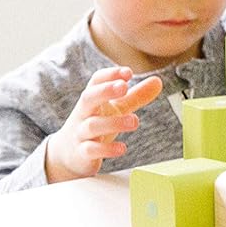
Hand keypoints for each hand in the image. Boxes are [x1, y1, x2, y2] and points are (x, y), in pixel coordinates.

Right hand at [45, 67, 163, 182]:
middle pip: (89, 98)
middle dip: (105, 91)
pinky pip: (91, 150)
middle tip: (124, 87)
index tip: (128, 72)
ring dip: (113, 122)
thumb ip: (135, 96)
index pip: (96, 81)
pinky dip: (106, 149)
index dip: (110, 75)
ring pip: (93, 125)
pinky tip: (122, 148)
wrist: (67, 154)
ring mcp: (81, 133)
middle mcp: (84, 114)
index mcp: (92, 100)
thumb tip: (158, 81)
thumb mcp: (115, 109)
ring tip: (134, 121)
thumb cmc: (94, 125)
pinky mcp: (82, 153)